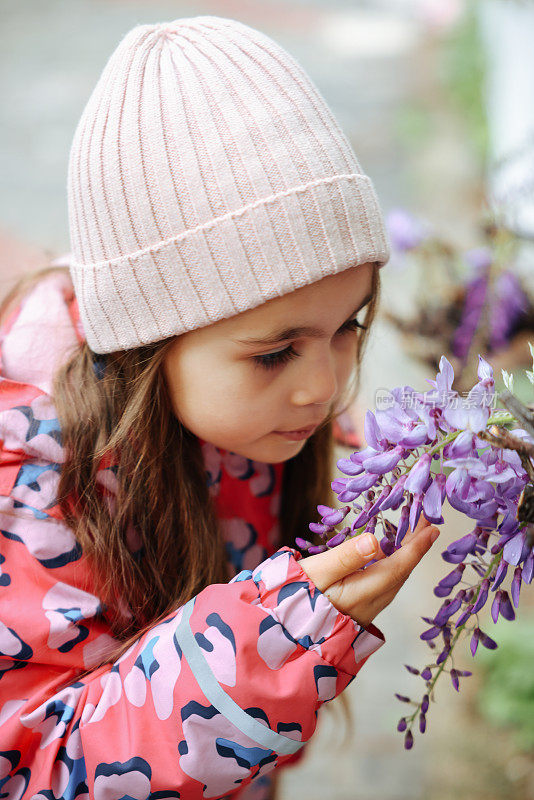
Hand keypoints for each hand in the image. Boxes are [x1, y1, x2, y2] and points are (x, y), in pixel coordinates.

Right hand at [299, 514, 439, 627]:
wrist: (281, 632)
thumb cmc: (294, 599)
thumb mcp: (317, 573)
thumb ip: (347, 556)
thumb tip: (376, 540)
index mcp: (363, 593)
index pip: (398, 566)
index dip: (416, 546)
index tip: (431, 527)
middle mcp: (371, 604)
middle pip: (400, 572)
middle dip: (414, 547)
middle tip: (423, 521)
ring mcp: (366, 610)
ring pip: (392, 579)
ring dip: (404, 556)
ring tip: (409, 534)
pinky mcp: (358, 610)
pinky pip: (382, 584)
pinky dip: (390, 565)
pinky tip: (384, 555)